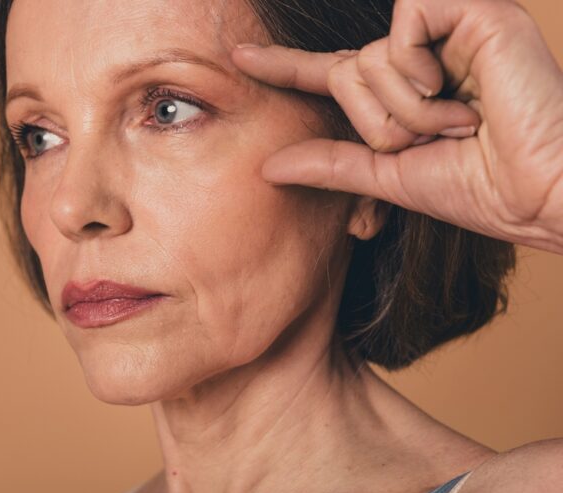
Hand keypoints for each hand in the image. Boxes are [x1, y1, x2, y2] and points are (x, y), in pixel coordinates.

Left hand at [231, 0, 562, 254]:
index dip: (285, 66)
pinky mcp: (474, 11)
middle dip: (380, 125)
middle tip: (435, 141)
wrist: (536, 193)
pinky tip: (456, 91)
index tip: (239, 55)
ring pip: (372, 58)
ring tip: (460, 122)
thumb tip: (269, 166)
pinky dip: (419, 71)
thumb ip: (330, 164)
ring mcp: (447, 32)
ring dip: (408, 111)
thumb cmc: (479, 189)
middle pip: (347, 73)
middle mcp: (422, 57)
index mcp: (403, 92)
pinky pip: (404, 27)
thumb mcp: (388, 176)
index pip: (331, 74)